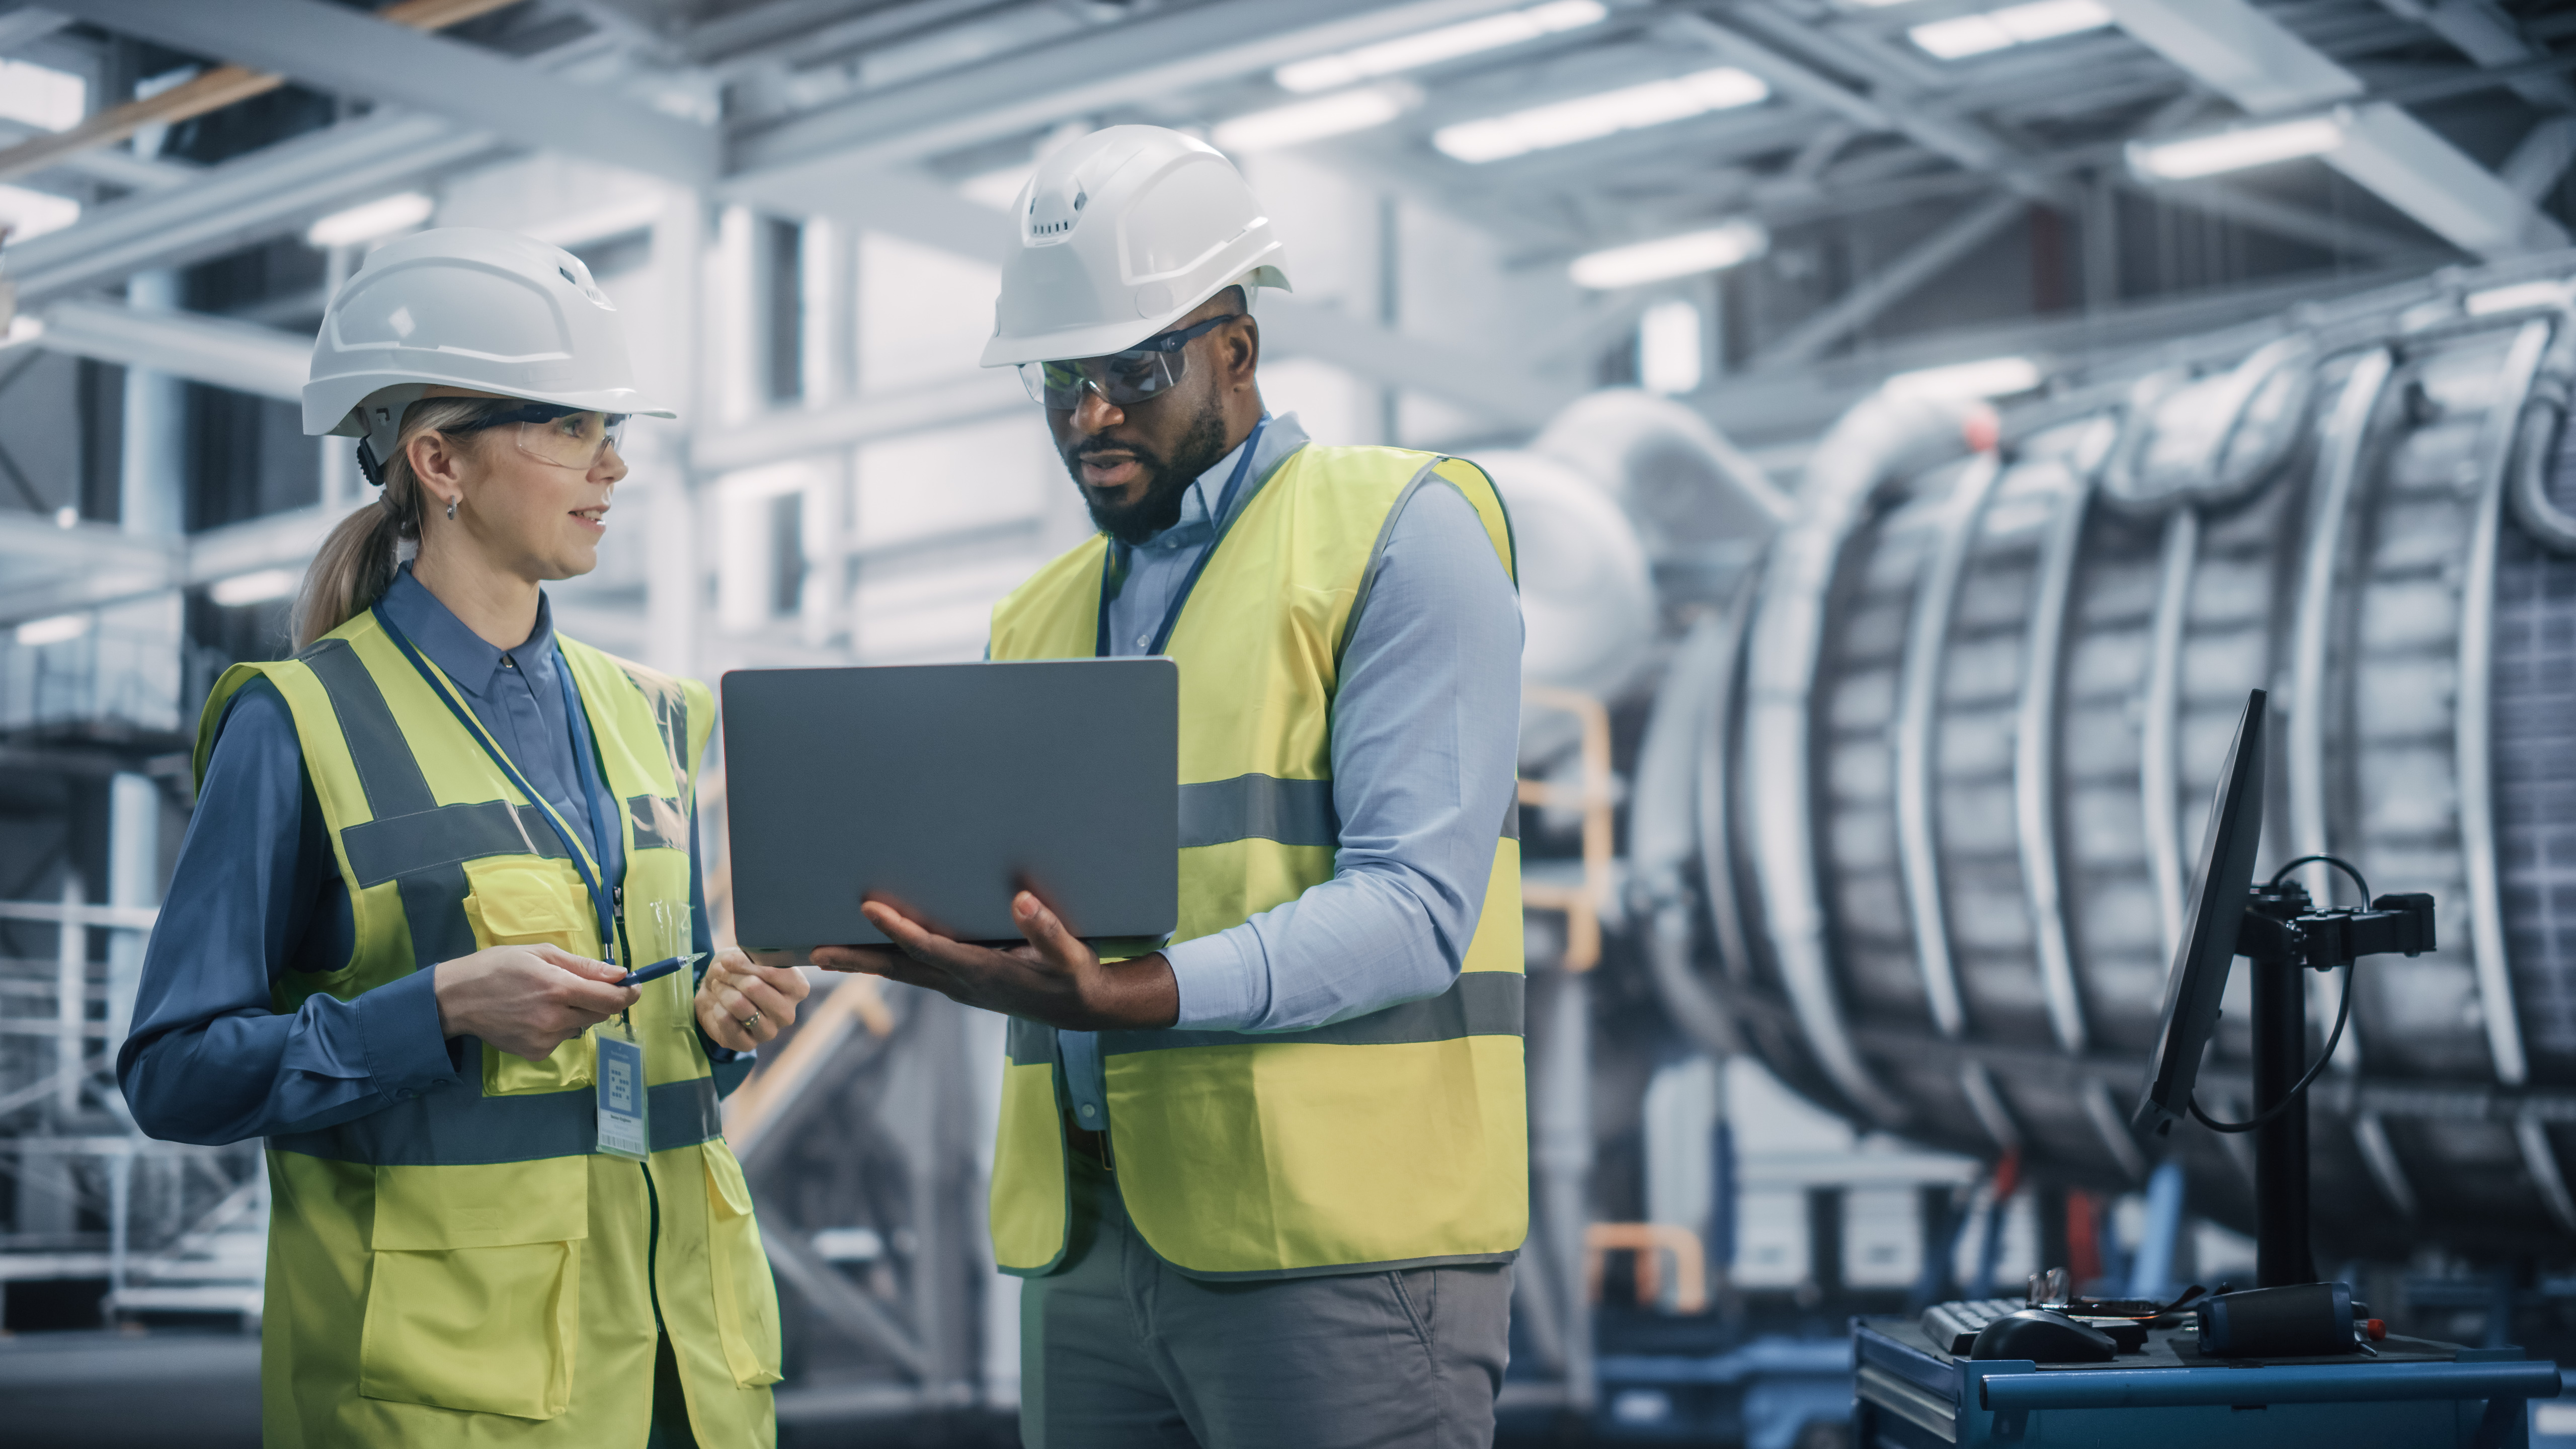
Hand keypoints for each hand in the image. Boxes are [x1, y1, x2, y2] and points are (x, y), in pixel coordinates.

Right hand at [434, 944, 637, 1061]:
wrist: (457, 999)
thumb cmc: (498, 967)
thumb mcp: (541, 954)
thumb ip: (584, 966)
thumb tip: (620, 975)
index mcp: (559, 989)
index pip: (612, 1000)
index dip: (629, 994)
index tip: (634, 986)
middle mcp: (556, 1019)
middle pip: (601, 1014)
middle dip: (600, 999)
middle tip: (579, 986)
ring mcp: (546, 1040)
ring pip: (581, 1026)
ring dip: (576, 1013)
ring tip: (546, 999)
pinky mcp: (536, 1054)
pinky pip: (562, 1039)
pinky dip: (557, 1027)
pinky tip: (534, 1015)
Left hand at [695, 947, 810, 1050]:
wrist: (717, 997)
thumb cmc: (738, 973)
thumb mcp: (746, 956)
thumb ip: (748, 956)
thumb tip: (733, 960)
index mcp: (797, 988)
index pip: (774, 972)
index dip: (746, 964)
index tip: (729, 960)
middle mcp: (788, 1013)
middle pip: (754, 987)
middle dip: (732, 976)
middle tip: (721, 972)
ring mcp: (770, 1031)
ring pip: (739, 1003)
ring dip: (722, 990)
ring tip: (718, 986)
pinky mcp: (749, 1045)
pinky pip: (726, 1020)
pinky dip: (717, 1008)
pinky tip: (719, 1006)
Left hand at [809, 892, 1177, 1030]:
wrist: (1083, 1007)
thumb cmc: (1076, 977)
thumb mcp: (1070, 955)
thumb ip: (1047, 931)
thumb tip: (1022, 902)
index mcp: (982, 971)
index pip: (930, 948)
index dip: (899, 930)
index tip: (868, 908)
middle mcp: (960, 981)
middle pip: (897, 968)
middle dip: (854, 959)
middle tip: (812, 951)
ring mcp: (956, 985)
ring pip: (899, 971)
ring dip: (860, 962)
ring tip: (820, 951)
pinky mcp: (959, 982)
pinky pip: (911, 969)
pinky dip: (883, 960)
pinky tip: (866, 951)